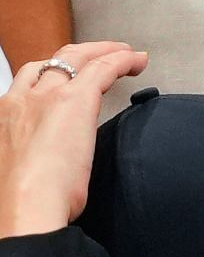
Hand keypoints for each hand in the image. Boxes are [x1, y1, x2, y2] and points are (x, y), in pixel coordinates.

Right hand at [0, 41, 148, 237]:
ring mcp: (46, 95)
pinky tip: (137, 60)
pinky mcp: (74, 99)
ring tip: (125, 54)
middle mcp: (21, 98)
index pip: (30, 81)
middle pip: (51, 61)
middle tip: (104, 54)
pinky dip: (121, 60)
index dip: (53, 75)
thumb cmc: (25, 201)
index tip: (71, 79)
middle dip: (80, 53)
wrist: (24, 204)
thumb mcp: (25, 172)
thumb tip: (60, 170)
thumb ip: (40, 159)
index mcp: (7, 114)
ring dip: (103, 52)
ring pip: (76, 57)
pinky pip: (102, 68)